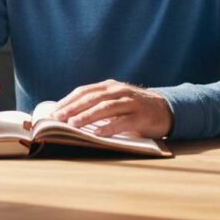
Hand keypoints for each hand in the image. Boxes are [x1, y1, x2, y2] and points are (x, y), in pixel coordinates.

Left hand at [51, 79, 171, 138]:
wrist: (165, 109)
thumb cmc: (133, 108)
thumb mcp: (115, 100)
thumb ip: (98, 104)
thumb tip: (69, 115)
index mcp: (110, 86)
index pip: (84, 91)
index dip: (68, 100)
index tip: (54, 110)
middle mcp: (119, 91)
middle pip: (92, 98)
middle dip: (73, 108)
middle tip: (58, 118)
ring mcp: (130, 102)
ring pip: (106, 108)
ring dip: (87, 116)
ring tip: (73, 124)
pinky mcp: (141, 116)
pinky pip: (122, 122)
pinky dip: (109, 127)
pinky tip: (98, 134)